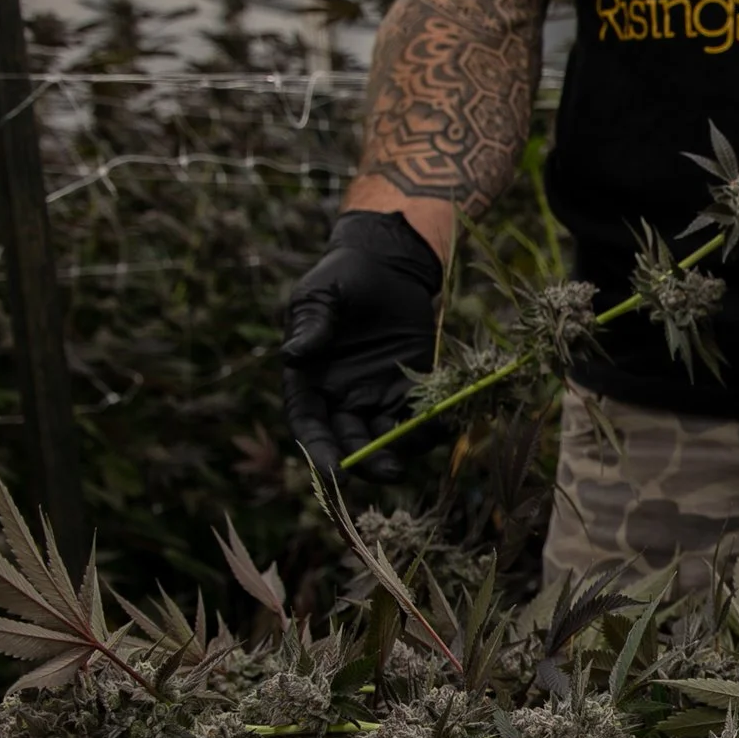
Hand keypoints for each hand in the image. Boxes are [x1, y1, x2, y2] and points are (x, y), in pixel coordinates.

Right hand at [281, 212, 443, 482]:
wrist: (386, 264)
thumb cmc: (342, 278)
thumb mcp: (319, 295)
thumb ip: (310, 325)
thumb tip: (293, 355)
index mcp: (311, 384)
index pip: (311, 427)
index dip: (320, 452)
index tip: (334, 473)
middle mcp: (343, 399)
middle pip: (353, 442)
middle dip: (369, 462)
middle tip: (390, 472)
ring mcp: (380, 396)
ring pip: (389, 437)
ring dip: (404, 449)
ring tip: (419, 450)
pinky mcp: (413, 386)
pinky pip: (422, 415)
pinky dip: (433, 424)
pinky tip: (445, 424)